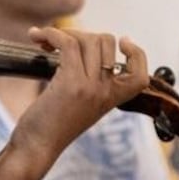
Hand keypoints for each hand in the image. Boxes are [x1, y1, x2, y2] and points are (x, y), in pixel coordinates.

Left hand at [10, 28, 148, 165]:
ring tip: (44, 41)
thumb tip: (79, 47)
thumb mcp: (81, 104)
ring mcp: (91, 87)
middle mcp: (106, 92)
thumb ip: (90, 83)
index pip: (141, 75)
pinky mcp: (71, 82)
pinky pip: (68, 43)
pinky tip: (38, 38)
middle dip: (82, 34)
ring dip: (62, 33)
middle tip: (60, 43)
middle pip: (107, 42)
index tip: (122, 41)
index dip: (137, 54)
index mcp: (113, 99)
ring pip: (87, 39)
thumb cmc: (52, 125)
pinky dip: (52, 34)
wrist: (37, 146)